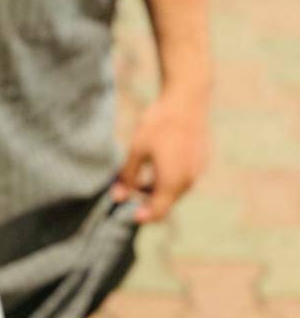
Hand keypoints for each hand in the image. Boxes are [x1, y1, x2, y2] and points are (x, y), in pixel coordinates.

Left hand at [111, 92, 209, 223]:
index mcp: (172, 182)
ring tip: (140, 175)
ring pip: (176, 189)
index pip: (158, 211)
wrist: (187, 101)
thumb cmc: (159, 124)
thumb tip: (117, 197)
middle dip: (148, 199)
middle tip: (129, 188)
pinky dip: (170, 177)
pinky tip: (158, 162)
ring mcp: (197, 171)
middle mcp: (188, 181)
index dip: (144, 216)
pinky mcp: (201, 161)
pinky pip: (184, 177)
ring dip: (158, 188)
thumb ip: (127, 176)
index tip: (130, 214)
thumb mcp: (137, 149)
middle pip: (167, 202)